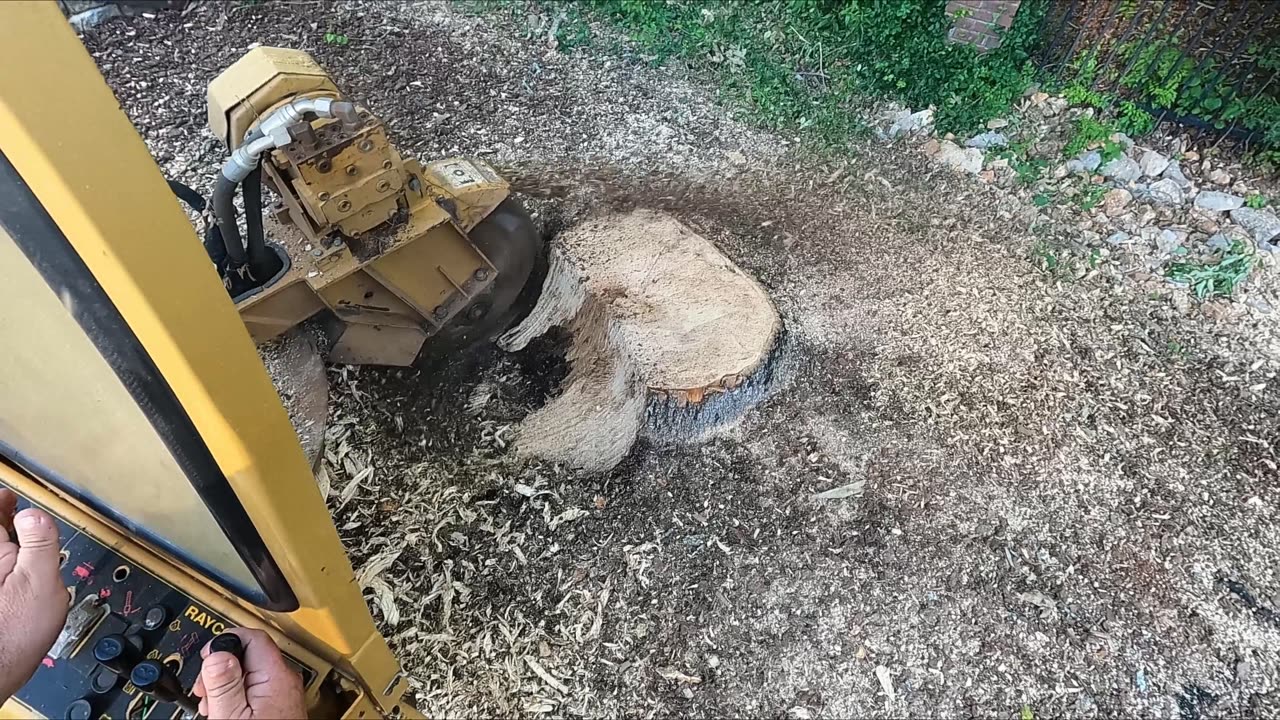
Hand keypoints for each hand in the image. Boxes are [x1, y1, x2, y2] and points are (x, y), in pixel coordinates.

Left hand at [0, 489, 66, 702]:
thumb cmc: (14, 632)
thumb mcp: (41, 582)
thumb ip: (40, 543)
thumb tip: (35, 513)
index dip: (4, 501)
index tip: (12, 495)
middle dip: (4, 521)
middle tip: (11, 506)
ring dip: (5, 542)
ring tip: (13, 529)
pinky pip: (0, 572)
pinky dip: (6, 564)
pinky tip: (12, 567)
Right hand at [194, 627, 306, 718]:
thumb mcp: (232, 716)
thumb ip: (224, 683)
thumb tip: (217, 652)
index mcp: (276, 676)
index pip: (252, 637)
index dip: (225, 642)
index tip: (206, 658)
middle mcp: (285, 680)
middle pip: (248, 654)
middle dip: (220, 668)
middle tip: (205, 690)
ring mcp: (283, 693)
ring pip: (248, 673)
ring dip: (226, 685)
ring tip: (213, 706)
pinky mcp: (279, 706)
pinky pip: (255, 690)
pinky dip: (237, 697)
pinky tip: (226, 712)